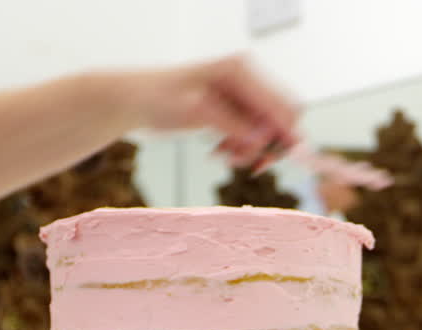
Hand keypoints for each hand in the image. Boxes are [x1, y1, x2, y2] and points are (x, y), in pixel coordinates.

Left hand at [126, 56, 298, 168]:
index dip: (286, 135)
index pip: (282, 105)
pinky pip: (252, 135)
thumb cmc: (159, 98)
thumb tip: (263, 140)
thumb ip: (234, 125)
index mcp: (241, 72)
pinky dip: (240, 148)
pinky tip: (219, 151)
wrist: (135, 101)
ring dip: (250, 149)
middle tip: (250, 165)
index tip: (275, 161)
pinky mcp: (234, 110)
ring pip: (267, 131)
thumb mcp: (197, 112)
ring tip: (225, 156)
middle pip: (281, 119)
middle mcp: (247, 80)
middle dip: (268, 145)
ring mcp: (241, 95)